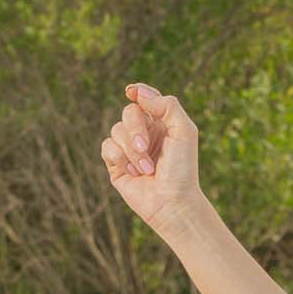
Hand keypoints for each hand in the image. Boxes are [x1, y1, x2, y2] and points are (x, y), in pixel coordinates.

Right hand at [102, 82, 203, 232]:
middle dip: (135, 129)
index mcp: (163, 123)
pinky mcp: (116, 164)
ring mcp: (129, 148)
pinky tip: (134, 173)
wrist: (172, 201)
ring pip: (116, 130)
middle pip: (129, 112)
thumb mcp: (184, 131)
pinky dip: (120, 158)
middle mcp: (145, 133)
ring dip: (131, 150)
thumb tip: (138, 93)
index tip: (131, 92)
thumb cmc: (182, 168)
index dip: (138, 92)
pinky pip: (107, 147)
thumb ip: (167, 106)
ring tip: (147, 169)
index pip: (146, 99)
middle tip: (145, 147)